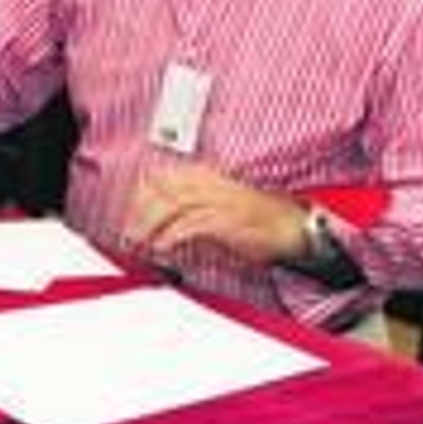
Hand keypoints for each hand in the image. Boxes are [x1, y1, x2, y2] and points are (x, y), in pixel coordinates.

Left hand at [123, 163, 307, 267]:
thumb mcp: (223, 208)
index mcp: (211, 177)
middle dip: (141, 210)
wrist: (294, 228)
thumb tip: (165, 221)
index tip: (129, 213)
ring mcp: (222, 200)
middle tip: (128, 231)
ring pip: (174, 204)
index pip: (167, 177)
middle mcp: (214, 184)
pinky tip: (163, 246)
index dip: (143, 194)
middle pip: (166, 188)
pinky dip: (173, 235)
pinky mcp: (229, 220)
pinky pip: (193, 223)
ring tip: (140, 242)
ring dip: (151, 224)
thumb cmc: (261, 222)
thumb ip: (196, 209)